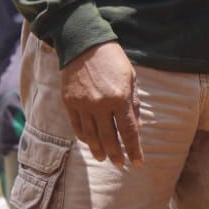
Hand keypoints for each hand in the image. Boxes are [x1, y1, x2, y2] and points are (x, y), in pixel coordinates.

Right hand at [60, 42, 142, 167]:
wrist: (84, 44)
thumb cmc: (112, 59)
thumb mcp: (131, 78)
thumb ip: (134, 103)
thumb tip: (138, 126)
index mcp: (120, 98)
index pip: (129, 132)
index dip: (134, 150)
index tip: (138, 163)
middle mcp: (101, 104)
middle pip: (110, 138)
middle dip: (117, 154)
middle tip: (120, 165)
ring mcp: (83, 104)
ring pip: (91, 136)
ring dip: (99, 150)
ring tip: (104, 159)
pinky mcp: (69, 102)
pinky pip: (77, 126)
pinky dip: (84, 138)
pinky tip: (90, 144)